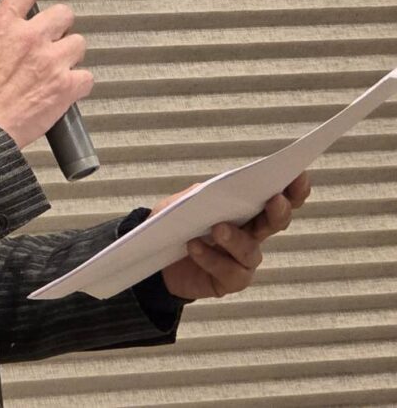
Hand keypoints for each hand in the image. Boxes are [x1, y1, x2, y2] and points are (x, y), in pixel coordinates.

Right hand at [0, 0, 92, 147]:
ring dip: (69, 55)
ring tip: (55, 68)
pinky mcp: (67, 86)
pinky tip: (63, 89)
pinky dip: (77, 84)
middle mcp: (31, 38)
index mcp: (4, 26)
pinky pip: (86, 76)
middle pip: (64, 14)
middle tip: (49, 41)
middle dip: (58, 27)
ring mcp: (52, 61)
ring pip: (79, 43)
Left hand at [159, 172, 311, 300]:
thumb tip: (214, 189)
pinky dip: (211, 258)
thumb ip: (197, 195)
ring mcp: (243, 260)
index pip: (276, 198)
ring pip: (251, 250)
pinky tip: (194, 246)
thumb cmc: (175, 225)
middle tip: (274, 200)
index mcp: (245, 210)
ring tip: (217, 229)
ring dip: (236, 239)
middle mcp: (251, 234)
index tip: (300, 175)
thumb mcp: (180, 203)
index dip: (292, 189)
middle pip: (275, 223)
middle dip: (279, 212)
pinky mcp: (230, 281)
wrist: (156, 258)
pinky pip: (230, 272)